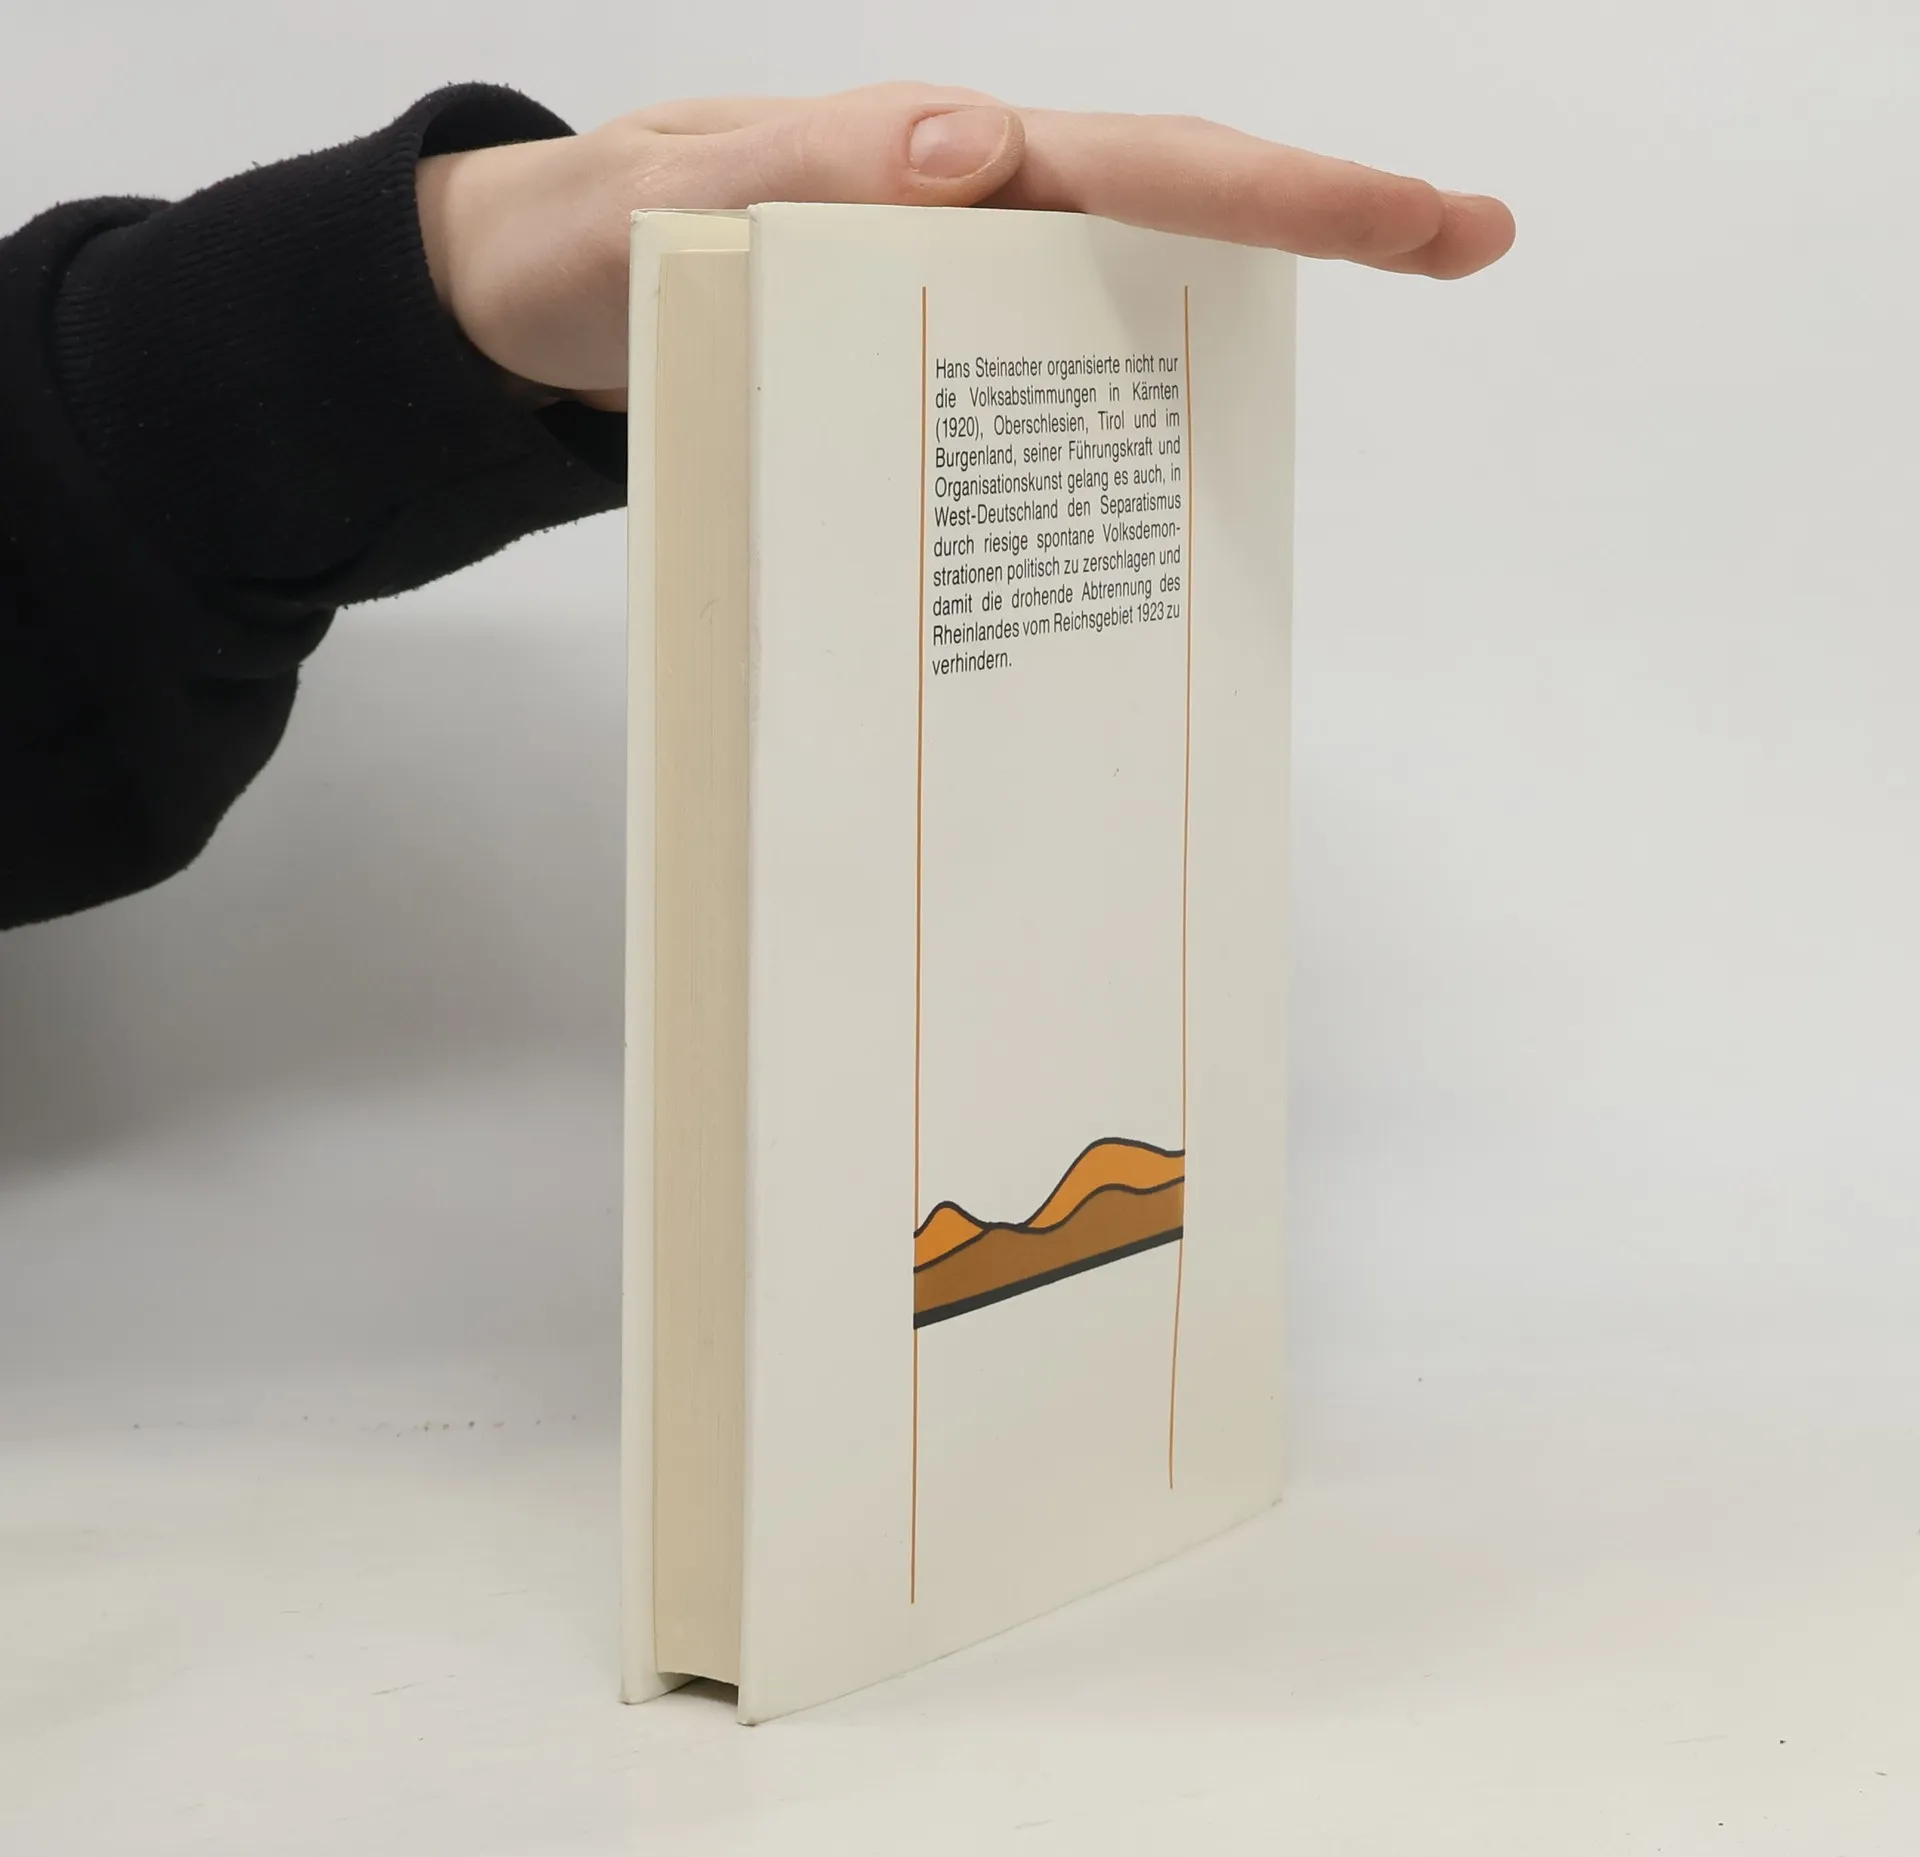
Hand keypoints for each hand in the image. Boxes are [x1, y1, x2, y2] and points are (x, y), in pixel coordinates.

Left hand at [416, 82, 1515, 410]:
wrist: (529, 312)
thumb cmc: (591, 246)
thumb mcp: (671, 202)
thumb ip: (806, 174)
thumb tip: (982, 152)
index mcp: (931, 167)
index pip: (1136, 162)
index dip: (1282, 184)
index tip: (1418, 213)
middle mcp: (964, 220)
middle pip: (1168, 211)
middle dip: (1319, 220)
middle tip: (1469, 241)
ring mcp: (948, 297)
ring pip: (1115, 308)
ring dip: (1224, 340)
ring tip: (1324, 411)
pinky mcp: (916, 370)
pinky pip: (1031, 392)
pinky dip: (1104, 430)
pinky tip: (1152, 496)